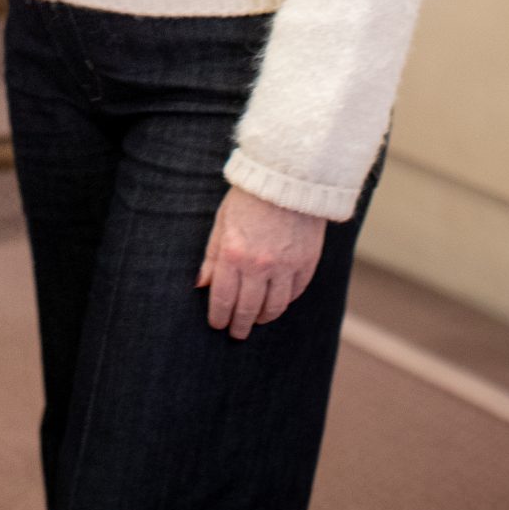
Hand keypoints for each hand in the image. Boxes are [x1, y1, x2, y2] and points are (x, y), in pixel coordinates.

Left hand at [197, 186, 325, 338]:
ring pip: (273, 308)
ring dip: (262, 318)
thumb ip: (212, 256)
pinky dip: (284, 302)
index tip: (217, 324)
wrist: (288, 176)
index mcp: (234, 253)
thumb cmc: (249, 197)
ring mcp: (286, 266)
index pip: (223, 298)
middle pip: (248, 309)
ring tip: (255, 320)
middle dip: (239, 325)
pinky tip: (276, 303)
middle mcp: (260, 265)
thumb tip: (201, 285)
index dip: (219, 316)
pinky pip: (294, 294)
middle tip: (236, 333)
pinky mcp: (307, 264)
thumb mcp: (222, 222)